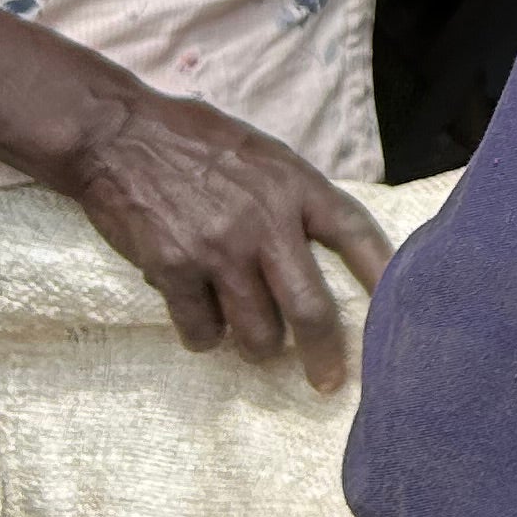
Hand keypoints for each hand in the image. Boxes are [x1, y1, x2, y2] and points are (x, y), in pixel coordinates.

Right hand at [56, 67, 395, 393]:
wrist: (118, 136)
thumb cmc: (196, 142)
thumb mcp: (264, 154)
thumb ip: (295, 197)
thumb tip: (329, 246)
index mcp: (294, 185)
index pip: (355, 233)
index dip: (383, 274)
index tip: (399, 312)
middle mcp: (264, 221)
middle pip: (310, 309)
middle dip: (324, 354)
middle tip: (327, 380)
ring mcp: (218, 248)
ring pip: (257, 333)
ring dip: (258, 346)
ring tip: (255, 341)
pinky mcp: (173, 269)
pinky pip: (202, 330)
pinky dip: (205, 336)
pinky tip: (203, 323)